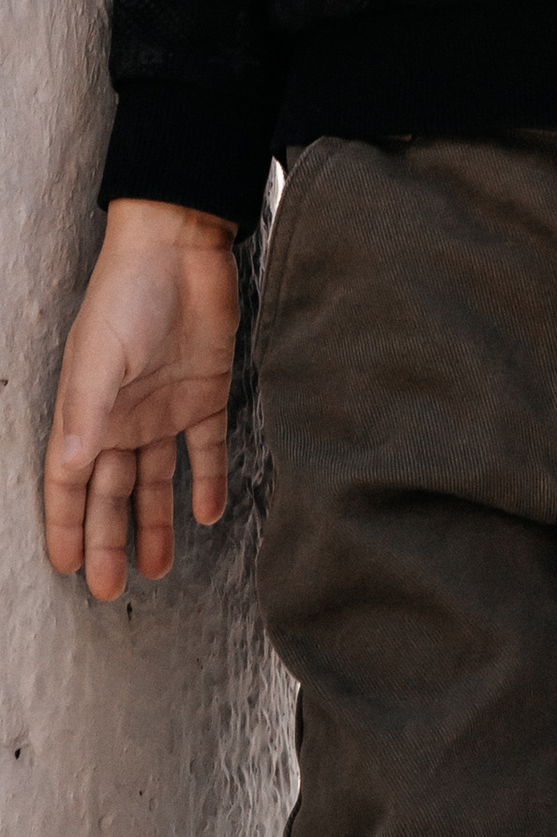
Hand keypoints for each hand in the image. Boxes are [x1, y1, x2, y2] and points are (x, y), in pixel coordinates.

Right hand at [45, 199, 241, 598]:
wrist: (182, 246)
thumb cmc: (128, 295)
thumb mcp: (101, 355)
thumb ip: (88, 413)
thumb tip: (73, 468)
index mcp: (88, 411)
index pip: (70, 482)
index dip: (67, 524)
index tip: (67, 568)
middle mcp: (122, 417)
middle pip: (112, 492)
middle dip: (110, 540)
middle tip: (113, 590)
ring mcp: (164, 407)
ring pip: (156, 479)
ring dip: (156, 522)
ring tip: (158, 568)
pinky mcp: (206, 392)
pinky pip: (205, 448)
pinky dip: (207, 481)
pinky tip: (208, 514)